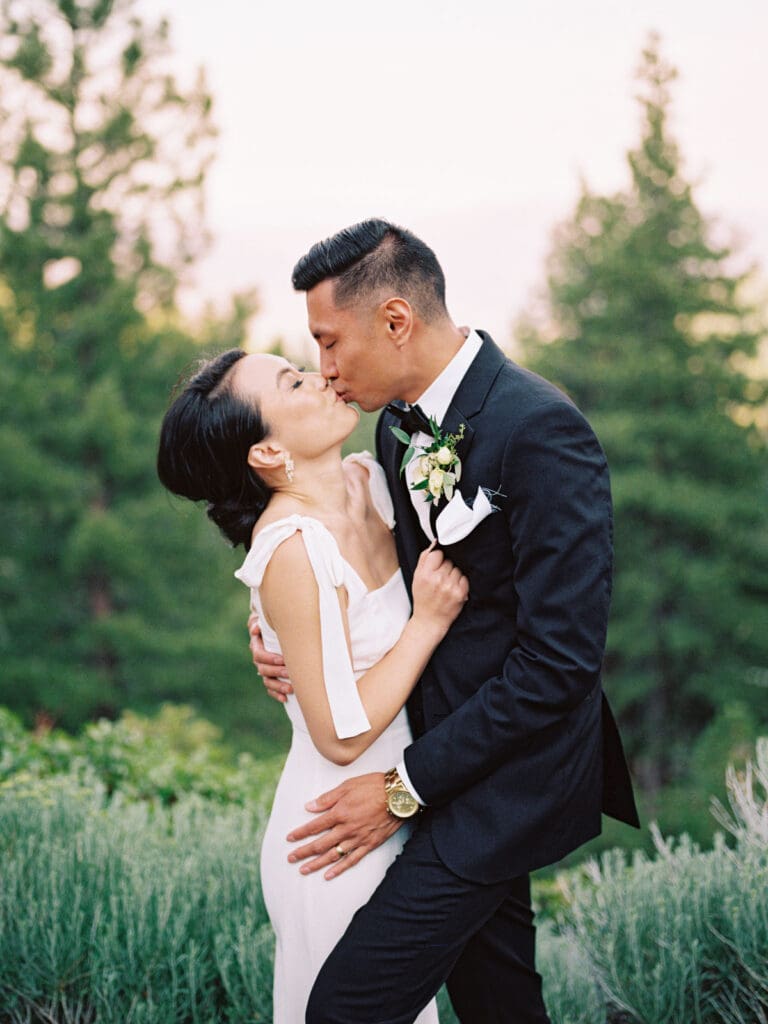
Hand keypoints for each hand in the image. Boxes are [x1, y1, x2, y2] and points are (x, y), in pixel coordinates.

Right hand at [248, 611, 292, 701]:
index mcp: (257, 646)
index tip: (282, 659)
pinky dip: (277, 694)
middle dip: (277, 672)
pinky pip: (270, 689)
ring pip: (267, 681)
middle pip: (263, 670)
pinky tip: (285, 699)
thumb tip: (255, 629)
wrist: (275, 628)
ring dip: (278, 686)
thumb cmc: (272, 622)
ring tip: (291, 689)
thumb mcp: (264, 619)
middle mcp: (259, 660)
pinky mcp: (270, 677)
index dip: (269, 658)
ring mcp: (264, 670)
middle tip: (290, 672)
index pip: (259, 655)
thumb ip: (258, 622)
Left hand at [286, 773, 401, 879]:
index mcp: (339, 813)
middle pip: (320, 844)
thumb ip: (327, 798)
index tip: (289, 838)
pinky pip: (351, 860)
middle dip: (303, 852)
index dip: (300, 833)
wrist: (399, 795)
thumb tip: (309, 807)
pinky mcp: (369, 844)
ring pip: (333, 855)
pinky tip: (328, 874)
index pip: (314, 826)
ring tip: (304, 869)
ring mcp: (358, 839)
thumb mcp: (347, 786)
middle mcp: (346, 829)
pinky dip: (339, 869)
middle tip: (291, 858)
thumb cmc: (374, 786)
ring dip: (317, 864)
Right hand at [410, 543, 468, 636]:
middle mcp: (437, 580)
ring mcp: (450, 587)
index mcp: (425, 574)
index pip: (437, 553)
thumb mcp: (417, 577)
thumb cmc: (423, 598)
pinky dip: (460, 582)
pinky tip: (453, 589)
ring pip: (457, 568)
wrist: (430, 620)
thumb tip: (435, 542)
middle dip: (446, 567)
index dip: (437, 559)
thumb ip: (424, 558)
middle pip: (449, 560)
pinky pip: (464, 577)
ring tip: (446, 585)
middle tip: (440, 579)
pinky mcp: (460, 593)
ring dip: (454, 574)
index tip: (436, 566)